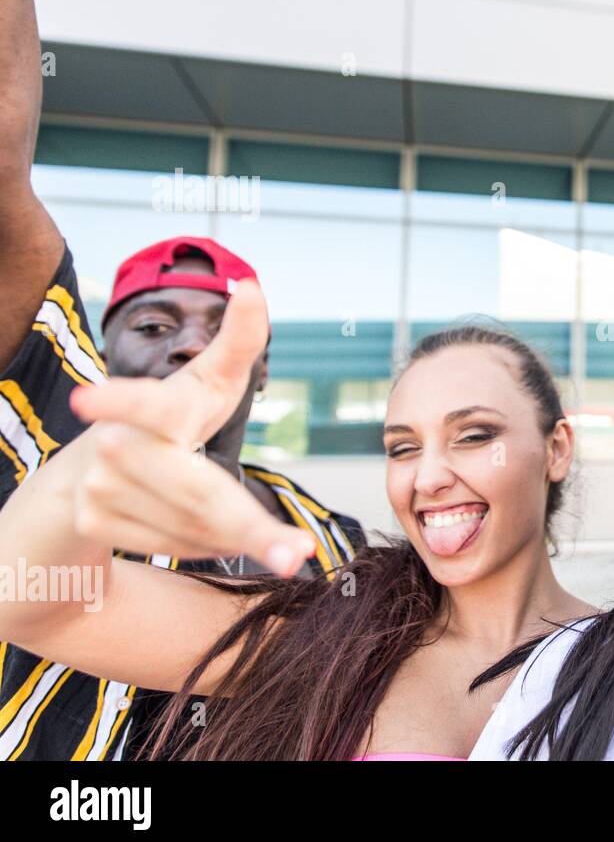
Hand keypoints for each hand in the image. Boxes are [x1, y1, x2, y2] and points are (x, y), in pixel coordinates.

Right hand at [69, 281, 316, 575]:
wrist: (89, 473)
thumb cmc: (169, 420)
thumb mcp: (207, 383)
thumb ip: (238, 341)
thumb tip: (254, 286)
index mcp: (156, 409)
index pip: (147, 404)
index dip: (121, 400)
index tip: (87, 400)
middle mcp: (117, 446)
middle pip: (198, 495)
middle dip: (253, 529)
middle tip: (299, 554)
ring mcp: (100, 487)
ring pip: (193, 528)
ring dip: (236, 536)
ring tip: (258, 532)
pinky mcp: (93, 523)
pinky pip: (174, 548)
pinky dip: (208, 546)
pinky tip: (216, 535)